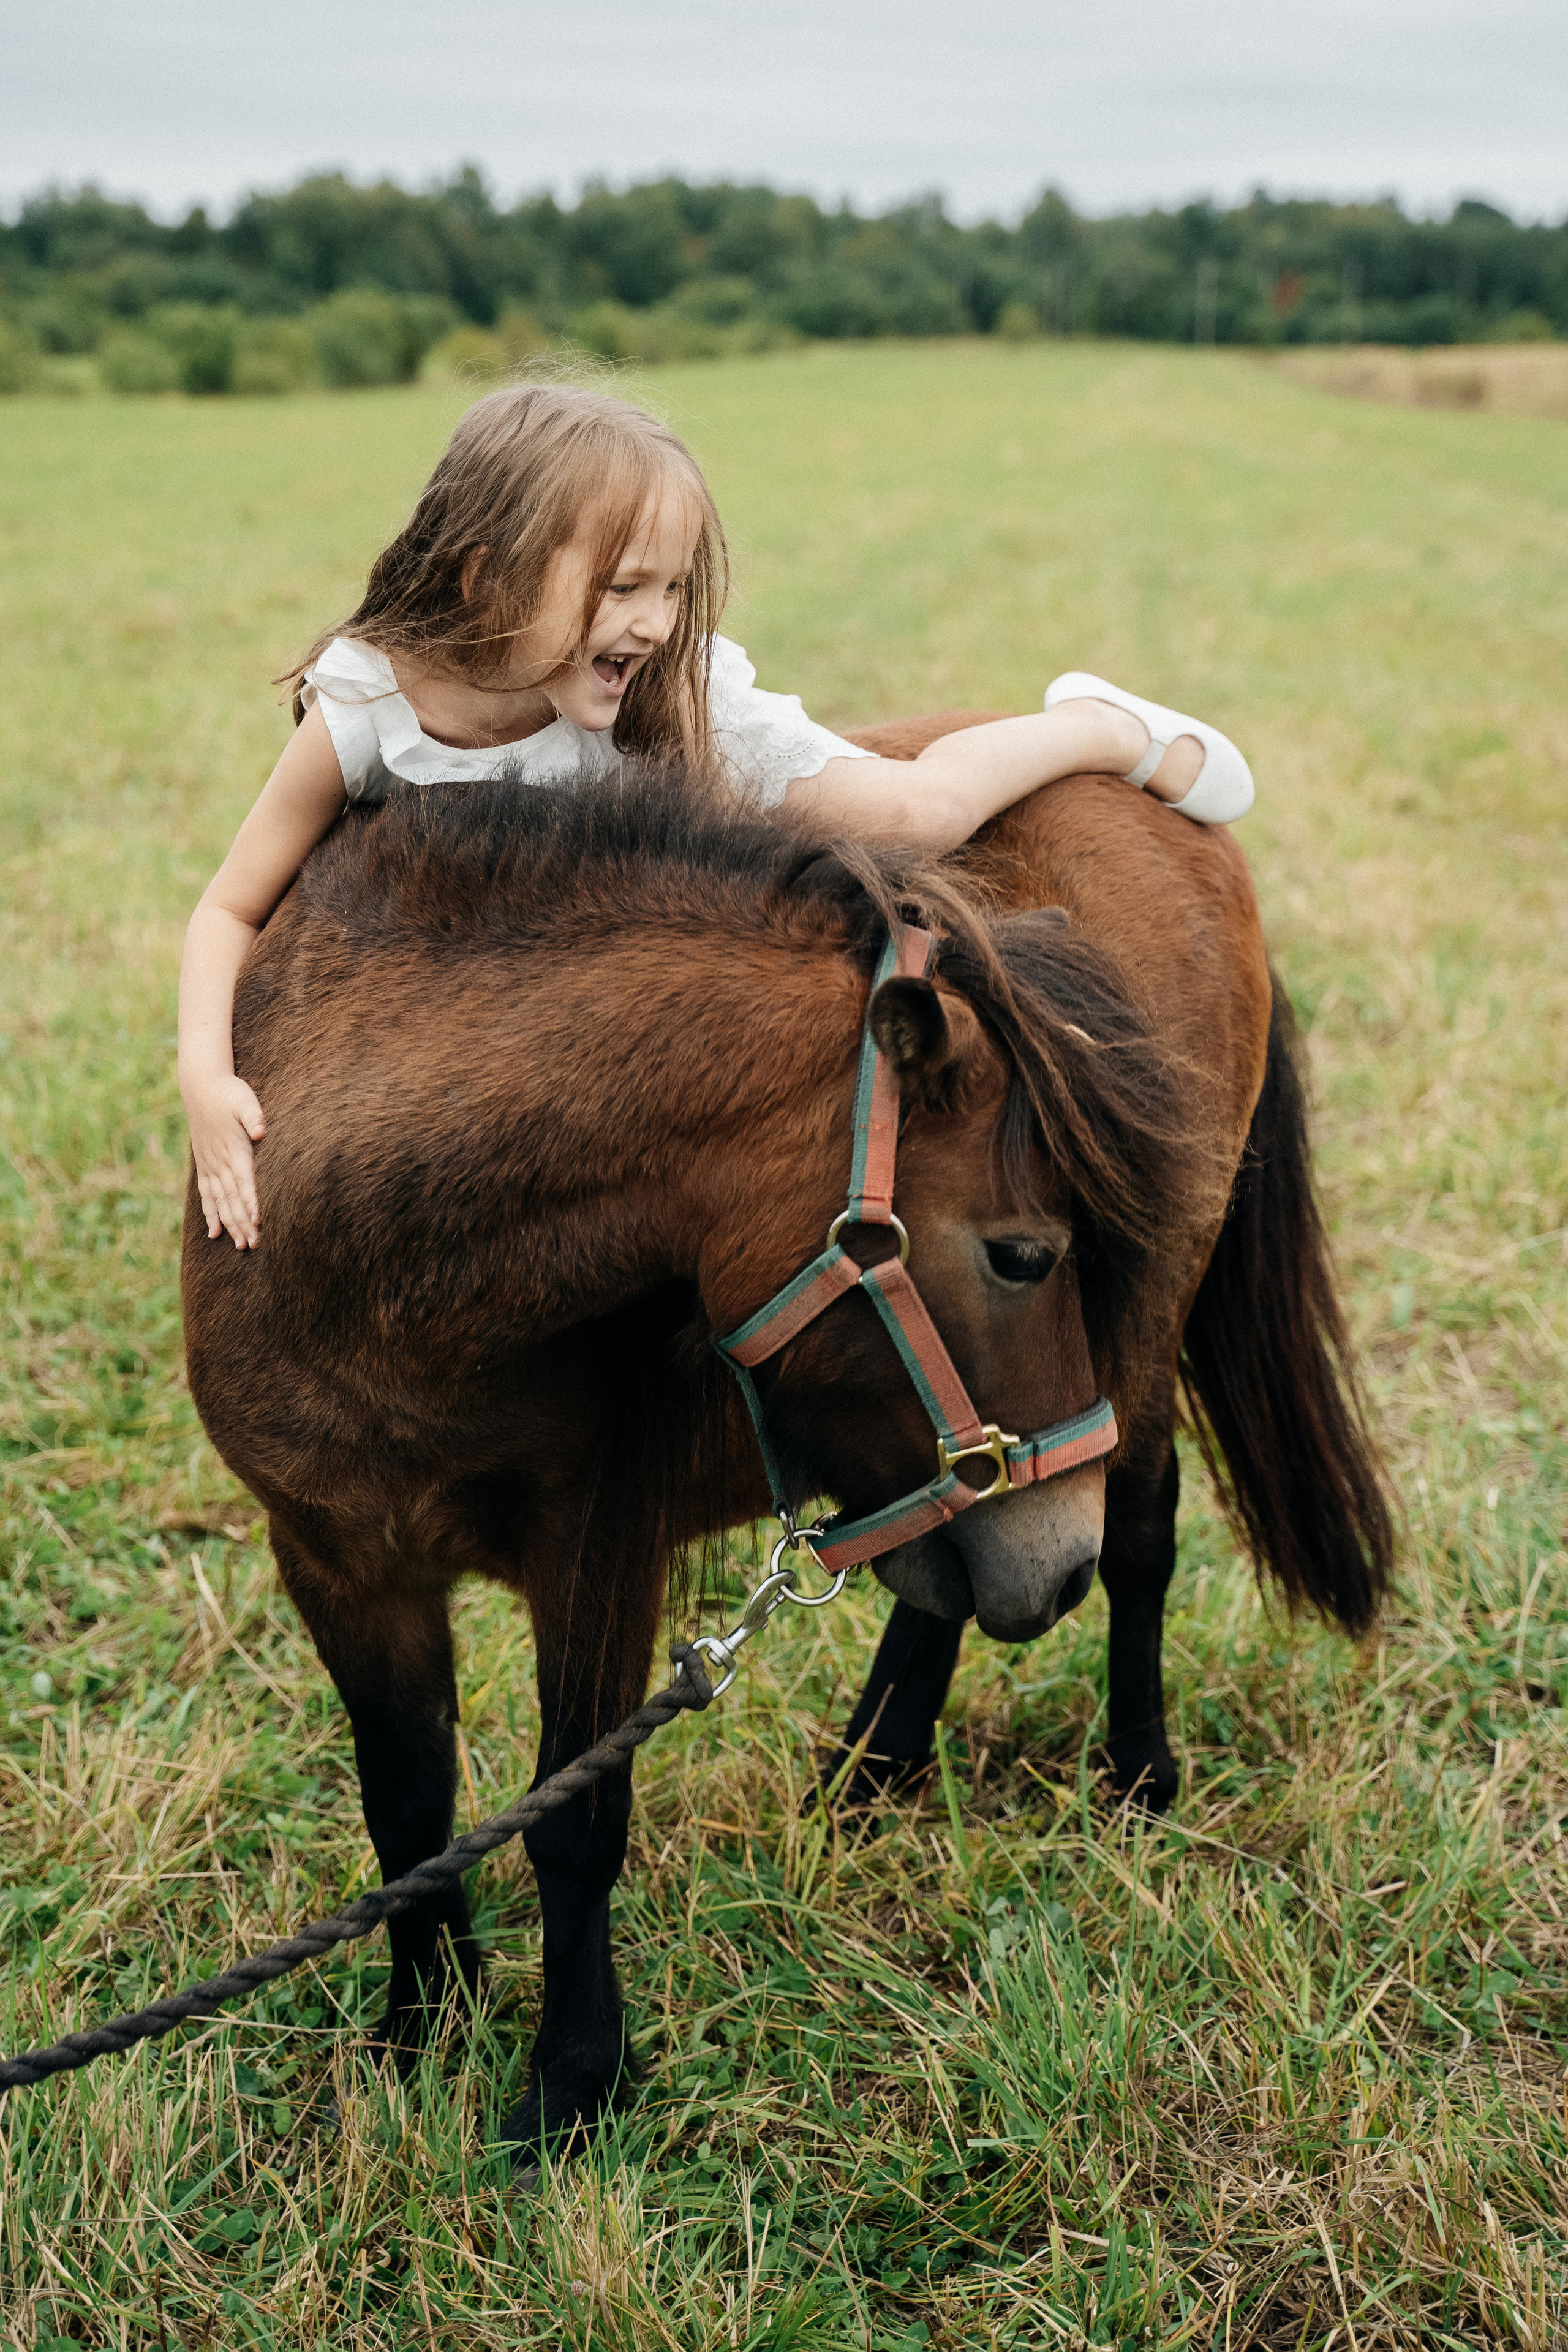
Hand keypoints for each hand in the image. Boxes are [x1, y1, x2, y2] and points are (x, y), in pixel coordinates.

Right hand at [186, 1074, 266, 1248]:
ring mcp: (210, 1165)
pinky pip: (206, 1196)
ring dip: (230, 1224)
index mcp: (234, 1149)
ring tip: (240, 1246)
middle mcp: (220, 1162)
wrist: (201, 1087)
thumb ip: (254, 1116)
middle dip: (243, 1223)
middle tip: (253, 1245)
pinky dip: (211, 1215)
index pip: (244, 1181)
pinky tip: (214, 1234)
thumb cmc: (229, 1093)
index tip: (258, 1222)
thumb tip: (260, 1131)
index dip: (251, 1202)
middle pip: (232, 1198)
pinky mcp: (204, 1165)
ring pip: (220, 1202)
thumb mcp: (244, 1100)